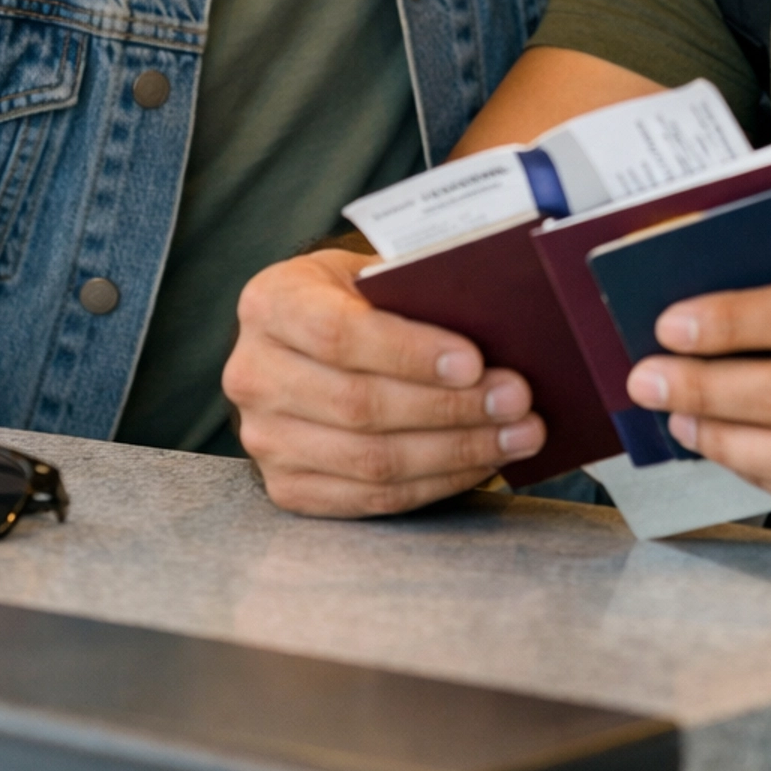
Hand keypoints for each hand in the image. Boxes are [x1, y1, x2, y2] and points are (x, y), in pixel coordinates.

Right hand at [224, 247, 546, 515]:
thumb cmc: (355, 298)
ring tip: (518, 434)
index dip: (409, 353)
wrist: (307, 340)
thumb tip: (499, 319)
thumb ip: (417, 290)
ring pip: (371, 460)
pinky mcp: (287, 487)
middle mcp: (253, 373)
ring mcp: (264, 439)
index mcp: (271, 303)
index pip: (338, 334)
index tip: (474, 361)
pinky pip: (372, 498)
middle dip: (451, 407)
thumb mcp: (372, 273)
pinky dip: (437, 483)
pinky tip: (482, 462)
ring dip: (457, 451)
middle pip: (360, 405)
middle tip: (517, 400)